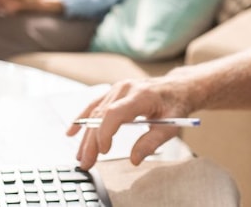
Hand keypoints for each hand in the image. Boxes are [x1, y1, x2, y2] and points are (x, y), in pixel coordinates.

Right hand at [66, 77, 192, 169]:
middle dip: (91, 142)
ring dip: (86, 136)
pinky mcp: (113, 92)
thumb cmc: (175, 105)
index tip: (104, 151)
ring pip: (95, 112)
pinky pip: (94, 105)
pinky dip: (82, 118)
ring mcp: (117, 89)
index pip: (115, 113)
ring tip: (81, 156)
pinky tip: (72, 131)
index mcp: (141, 95)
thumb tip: (134, 159)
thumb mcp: (171, 127)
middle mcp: (125, 89)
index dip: (105, 132)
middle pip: (101, 115)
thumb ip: (152, 142)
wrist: (177, 87)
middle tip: (86, 163)